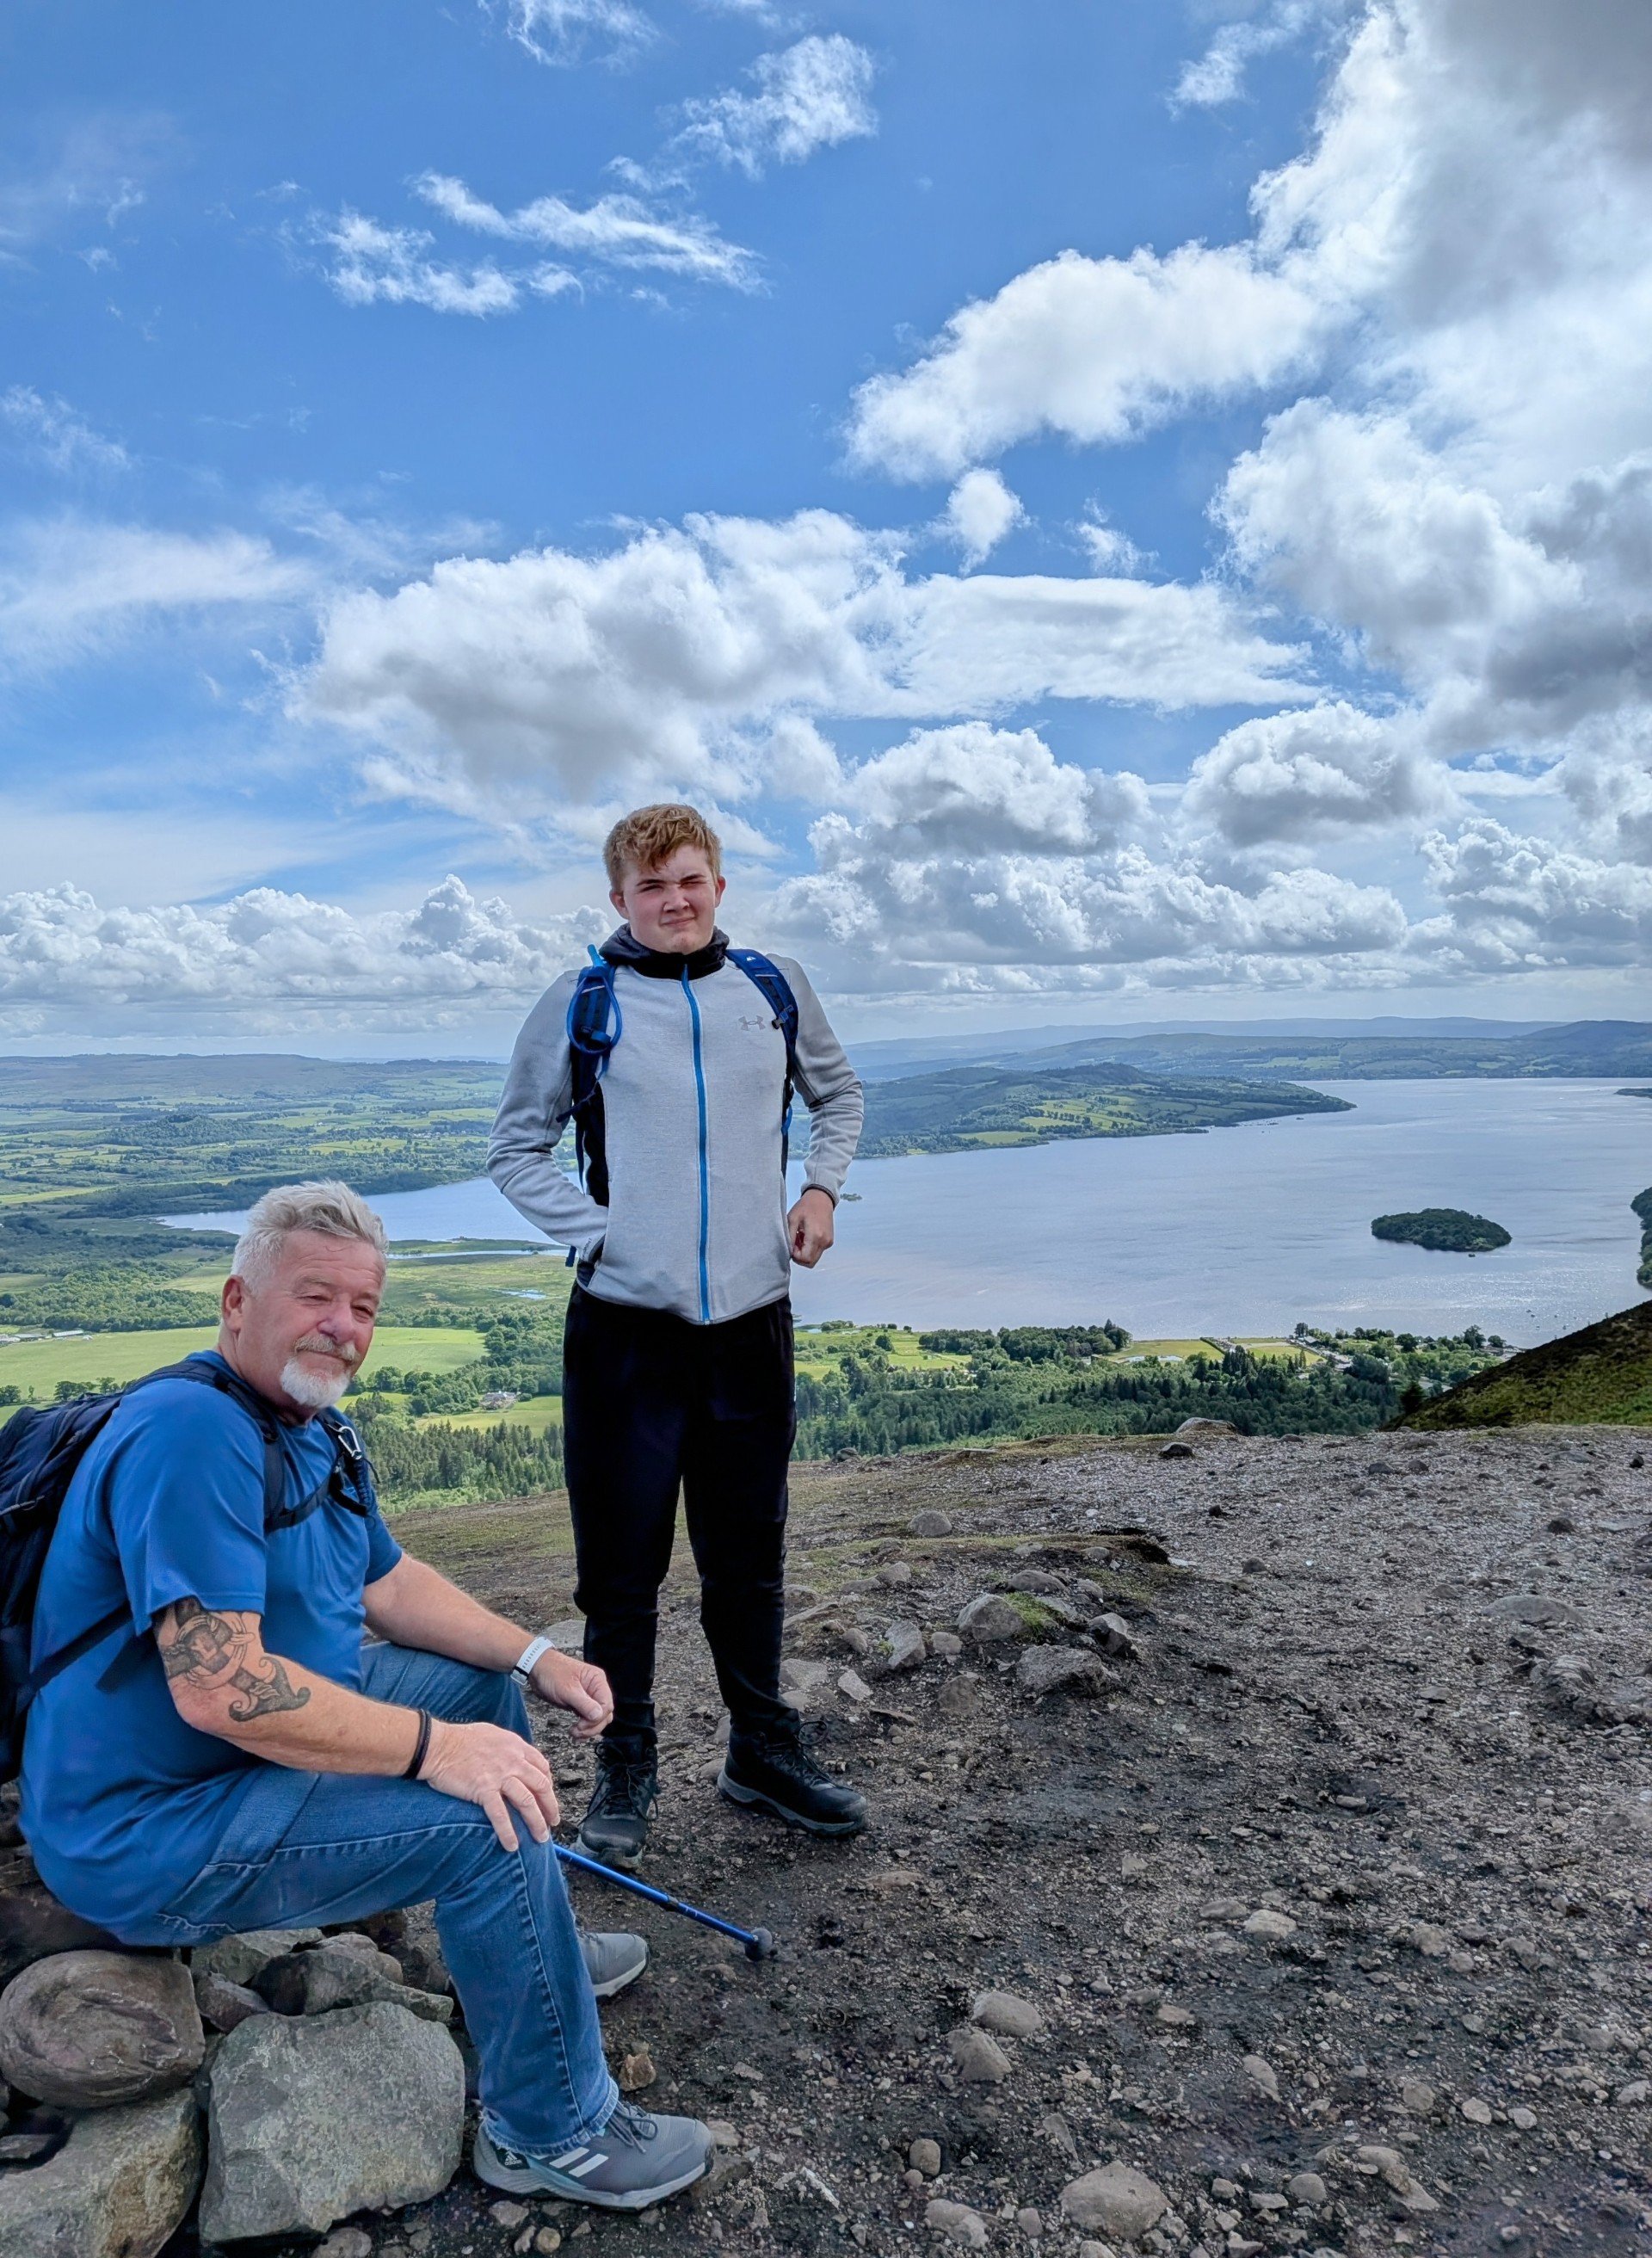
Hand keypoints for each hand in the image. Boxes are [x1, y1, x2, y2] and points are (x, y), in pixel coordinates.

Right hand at [420, 1718, 559, 1850]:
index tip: (548, 1797)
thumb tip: (515, 1759)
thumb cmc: (460, 1739)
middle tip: (553, 1821)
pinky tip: (512, 1845)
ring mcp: (500, 1775)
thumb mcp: (493, 1734)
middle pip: (541, 1785)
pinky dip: (508, 1832)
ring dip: (537, 1822)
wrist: (438, 1745)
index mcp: (516, 1746)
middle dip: (550, 1806)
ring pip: (527, 1801)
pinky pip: (501, 1815)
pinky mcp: (484, 1790)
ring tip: (541, 1837)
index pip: (542, 1766)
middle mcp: (513, 1760)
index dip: (548, 1784)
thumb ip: (508, 1747)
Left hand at [530, 1650, 613, 1740]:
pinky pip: (588, 1719)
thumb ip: (584, 1703)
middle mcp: (596, 1689)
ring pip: (597, 1718)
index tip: (581, 1725)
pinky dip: (583, 1727)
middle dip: (592, 1726)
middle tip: (576, 1732)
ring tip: (574, 1733)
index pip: (606, 1705)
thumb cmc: (551, 1672)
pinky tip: (575, 1732)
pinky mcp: (580, 1704)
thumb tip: (598, 1716)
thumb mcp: (567, 1689)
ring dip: (588, 1729)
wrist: (537, 1668)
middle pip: (604, 1714)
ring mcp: (589, 1697)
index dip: (596, 1719)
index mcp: (597, 1680)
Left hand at [787, 1186, 835, 1267]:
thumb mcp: (792, 1219)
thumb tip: (788, 1251)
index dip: (795, 1256)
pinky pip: (818, 1251)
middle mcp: (824, 1241)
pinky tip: (806, 1236)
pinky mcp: (829, 1241)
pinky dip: (810, 1248)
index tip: (791, 1245)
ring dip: (805, 1253)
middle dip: (800, 1256)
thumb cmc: (806, 1206)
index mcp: (815, 1236)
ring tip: (800, 1238)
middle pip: (810, 1262)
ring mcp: (828, 1242)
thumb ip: (789, 1237)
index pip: (805, 1259)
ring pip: (814, 1258)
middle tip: (794, 1243)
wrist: (821, 1198)